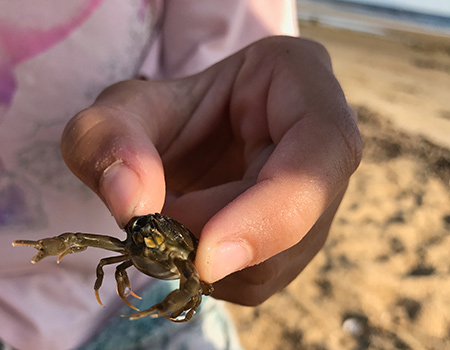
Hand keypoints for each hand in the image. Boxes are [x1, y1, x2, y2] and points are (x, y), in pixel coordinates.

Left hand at [61, 36, 361, 304]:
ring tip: (172, 223)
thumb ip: (107, 141)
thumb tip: (132, 207)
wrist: (180, 137)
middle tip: (160, 232)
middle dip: (221, 238)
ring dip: (212, 260)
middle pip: (302, 214)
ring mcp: (315, 195)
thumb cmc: (161, 111)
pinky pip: (262, 278)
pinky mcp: (296, 236)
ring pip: (282, 258)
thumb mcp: (120, 109)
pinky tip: (190, 240)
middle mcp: (322, 142)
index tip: (204, 256)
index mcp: (298, 78)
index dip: (272, 211)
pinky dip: (215, 274)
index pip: (320, 147)